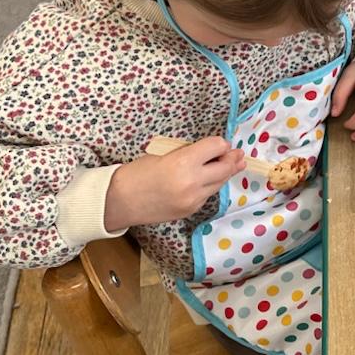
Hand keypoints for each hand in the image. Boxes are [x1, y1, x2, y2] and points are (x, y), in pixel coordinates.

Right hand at [106, 136, 243, 228]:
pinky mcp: (191, 211)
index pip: (217, 147)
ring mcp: (193, 199)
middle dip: (232, 159)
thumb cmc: (137, 173)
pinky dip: (210, 186)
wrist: (118, 202)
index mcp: (184, 162)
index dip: (220, 144)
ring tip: (229, 165)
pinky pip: (208, 195)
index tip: (219, 144)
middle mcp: (193, 182)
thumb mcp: (163, 154)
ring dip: (224, 173)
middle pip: (226, 167)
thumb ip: (189, 152)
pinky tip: (206, 181)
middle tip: (237, 154)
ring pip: (220, 183)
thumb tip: (215, 151)